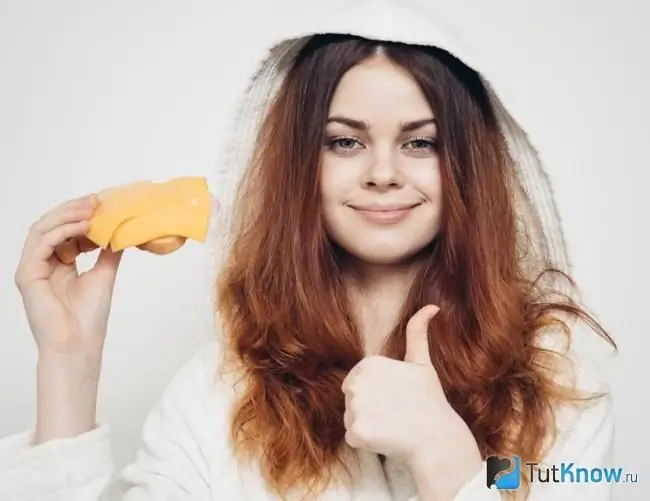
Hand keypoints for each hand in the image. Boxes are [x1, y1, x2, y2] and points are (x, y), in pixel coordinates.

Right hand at [14, 194, 122, 356]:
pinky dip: (63, 230)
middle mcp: (42, 263)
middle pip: (51, 225)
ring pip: (43, 229)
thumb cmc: (88, 318)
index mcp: (58, 264)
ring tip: (91, 209)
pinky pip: (42, 243)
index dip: (82, 215)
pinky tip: (84, 226)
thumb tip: (122, 230)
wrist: (78, 345)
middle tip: (97, 200)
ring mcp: (32, 268)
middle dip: (74, 209)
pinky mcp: (27, 275)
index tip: (104, 205)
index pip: (65, 230)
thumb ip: (108, 252)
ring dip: (68, 215)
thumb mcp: (104, 274)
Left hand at [341, 304, 481, 498]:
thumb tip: (431, 306)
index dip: (375, 393)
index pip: (357, 382)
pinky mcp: (356, 431)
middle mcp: (358, 382)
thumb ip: (417, 332)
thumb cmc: (429, 400)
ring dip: (366, 426)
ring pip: (350, 418)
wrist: (437, 437)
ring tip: (391, 426)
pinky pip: (352, 438)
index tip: (394, 398)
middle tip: (393, 413)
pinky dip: (366, 442)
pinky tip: (386, 438)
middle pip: (350, 399)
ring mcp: (356, 407)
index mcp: (369, 363)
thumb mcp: (422, 363)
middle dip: (367, 408)